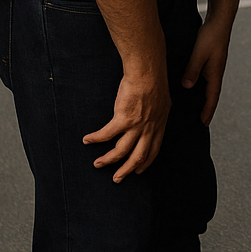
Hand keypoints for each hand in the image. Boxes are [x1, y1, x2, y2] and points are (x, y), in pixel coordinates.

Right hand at [83, 64, 171, 182]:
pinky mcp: (123, 119)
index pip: (154, 149)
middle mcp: (149, 128)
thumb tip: (151, 116)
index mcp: (159, 124)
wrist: (148, 72)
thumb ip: (156, 113)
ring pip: (121, 151)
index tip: (139, 170)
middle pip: (139, 156)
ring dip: (108, 160)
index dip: (146, 162)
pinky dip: (96, 139)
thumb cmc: (154, 81)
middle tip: (117, 178)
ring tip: (98, 164)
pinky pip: (107, 134)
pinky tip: (87, 140)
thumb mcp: (162, 101)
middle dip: (127, 170)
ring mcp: (137, 125)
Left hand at [181, 18, 232, 125]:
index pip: (212, 97)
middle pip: (211, 95)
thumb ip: (193, 70)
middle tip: (201, 121)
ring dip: (203, 98)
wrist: (219, 22)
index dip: (208, 111)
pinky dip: (200, 87)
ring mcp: (213, 67)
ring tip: (196, 108)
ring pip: (207, 87)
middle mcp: (215, 73)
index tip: (203, 123)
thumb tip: (187, 86)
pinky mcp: (209, 62)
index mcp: (215, 74)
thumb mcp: (199, 54)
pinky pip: (204, 79)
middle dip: (207, 108)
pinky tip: (192, 87)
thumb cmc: (211, 37)